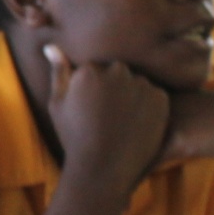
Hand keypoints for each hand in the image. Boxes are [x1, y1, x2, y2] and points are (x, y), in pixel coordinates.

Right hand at [44, 45, 169, 187]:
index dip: (93, 91)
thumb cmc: (74, 137)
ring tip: (122, 123)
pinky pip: (155, 95)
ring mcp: (141, 84)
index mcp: (90, 70)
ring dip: (133, 96)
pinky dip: (149, 107)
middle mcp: (117, 71)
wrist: (103, 168)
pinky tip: (137, 125)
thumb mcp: (58, 104)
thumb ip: (59, 72)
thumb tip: (53, 46)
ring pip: (138, 83)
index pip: (95, 69)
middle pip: (118, 72)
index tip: (91, 109)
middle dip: (115, 88)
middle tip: (109, 117)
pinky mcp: (161, 98)